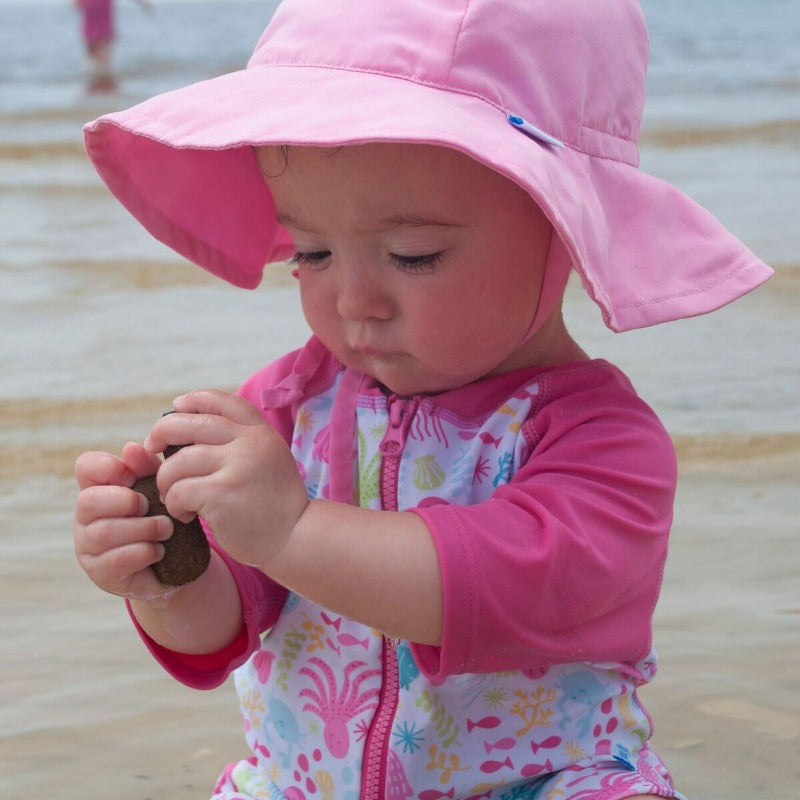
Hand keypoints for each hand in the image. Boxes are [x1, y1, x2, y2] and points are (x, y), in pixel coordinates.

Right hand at [74, 444, 177, 602]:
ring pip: (105, 532)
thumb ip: (147, 467)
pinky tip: (159, 550)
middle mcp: (86, 516)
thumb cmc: (162, 517)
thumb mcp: (160, 488)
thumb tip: (131, 448)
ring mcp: (88, 546)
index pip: (86, 466)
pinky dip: (144, 552)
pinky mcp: (100, 573)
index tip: (135, 477)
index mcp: (98, 487)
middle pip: (89, 501)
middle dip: (127, 501)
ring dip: (144, 528)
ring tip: (166, 529)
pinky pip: (116, 560)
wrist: (175, 563)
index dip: (110, 467)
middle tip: (152, 506)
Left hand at [143, 390, 308, 569]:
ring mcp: (238, 466)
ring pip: (177, 462)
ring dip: (167, 481)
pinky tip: (186, 515)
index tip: (175, 408)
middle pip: (189, 424)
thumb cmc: (273, 503)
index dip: (192, 400)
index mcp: (260, 431)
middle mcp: (250, 442)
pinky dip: (174, 504)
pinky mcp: (222, 494)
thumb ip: (240, 441)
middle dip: (161, 433)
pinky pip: (179, 491)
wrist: (295, 537)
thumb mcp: (267, 458)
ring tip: (175, 498)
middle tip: (151, 449)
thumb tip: (189, 425)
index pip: (219, 401)